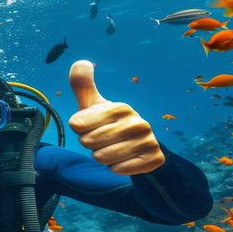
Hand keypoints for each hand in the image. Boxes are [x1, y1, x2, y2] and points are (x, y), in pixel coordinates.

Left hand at [68, 60, 164, 174]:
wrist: (140, 148)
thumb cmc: (109, 125)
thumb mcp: (94, 106)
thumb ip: (82, 86)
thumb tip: (80, 62)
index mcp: (120, 107)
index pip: (78, 125)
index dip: (80, 130)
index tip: (90, 127)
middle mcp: (137, 122)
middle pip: (89, 142)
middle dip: (90, 145)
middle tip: (102, 140)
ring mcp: (148, 140)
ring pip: (103, 158)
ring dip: (102, 158)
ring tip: (112, 149)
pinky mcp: (154, 158)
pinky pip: (119, 169)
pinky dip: (116, 168)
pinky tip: (123, 161)